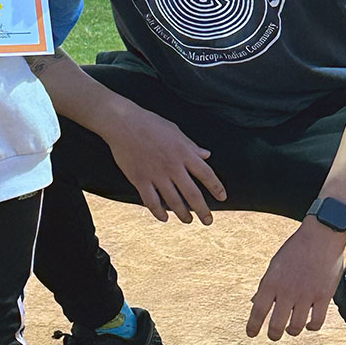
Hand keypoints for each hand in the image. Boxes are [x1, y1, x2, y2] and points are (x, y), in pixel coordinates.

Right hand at [99, 99, 225, 224]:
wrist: (123, 123)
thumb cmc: (150, 124)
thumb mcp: (175, 131)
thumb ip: (191, 146)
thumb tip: (207, 155)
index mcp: (184, 153)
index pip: (206, 174)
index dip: (216, 187)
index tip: (222, 197)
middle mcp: (172, 166)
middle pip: (192, 194)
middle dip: (202, 210)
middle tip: (208, 221)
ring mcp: (156, 174)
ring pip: (173, 201)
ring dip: (183, 214)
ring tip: (188, 221)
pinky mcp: (140, 179)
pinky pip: (151, 201)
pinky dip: (159, 212)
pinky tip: (164, 218)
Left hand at [246, 219, 345, 339]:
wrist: (320, 237)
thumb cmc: (295, 250)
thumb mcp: (275, 265)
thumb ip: (266, 285)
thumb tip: (254, 303)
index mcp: (272, 282)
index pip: (258, 310)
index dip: (253, 326)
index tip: (251, 334)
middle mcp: (287, 291)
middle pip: (276, 325)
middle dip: (273, 334)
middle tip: (274, 336)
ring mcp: (306, 295)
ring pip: (296, 327)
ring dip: (292, 331)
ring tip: (291, 329)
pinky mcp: (324, 296)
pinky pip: (317, 322)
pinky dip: (312, 327)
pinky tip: (309, 324)